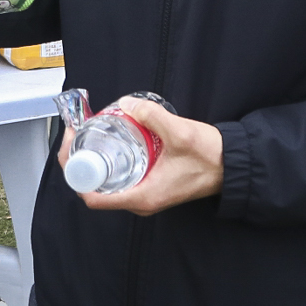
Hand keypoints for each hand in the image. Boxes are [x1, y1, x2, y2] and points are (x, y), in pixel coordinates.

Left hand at [57, 96, 223, 215]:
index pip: (92, 197)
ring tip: (89, 132)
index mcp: (142, 197)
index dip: (75, 171)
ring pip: (106, 182)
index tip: (72, 144)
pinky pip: (120, 178)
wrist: (233, 166)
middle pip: (94, 188)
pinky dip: (110, 160)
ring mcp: (144, 195)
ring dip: (94, 158)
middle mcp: (140, 201)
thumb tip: (126, 104)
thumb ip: (152, 116)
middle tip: (77, 131)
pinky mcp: (149, 185)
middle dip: (80, 159)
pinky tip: (110, 139)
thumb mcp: (180, 133)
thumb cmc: (210, 158)